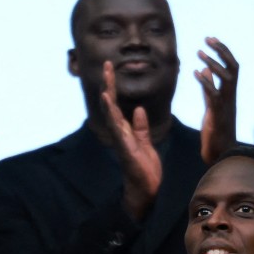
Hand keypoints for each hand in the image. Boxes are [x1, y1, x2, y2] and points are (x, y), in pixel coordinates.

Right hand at [101, 61, 161, 220]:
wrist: (147, 189)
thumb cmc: (144, 168)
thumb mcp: (146, 143)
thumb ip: (141, 127)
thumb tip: (140, 109)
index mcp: (125, 129)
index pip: (117, 103)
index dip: (114, 85)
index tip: (111, 67)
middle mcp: (119, 132)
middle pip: (111, 103)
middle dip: (109, 84)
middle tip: (107, 64)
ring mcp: (120, 139)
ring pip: (111, 113)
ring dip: (108, 95)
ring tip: (106, 79)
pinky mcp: (124, 147)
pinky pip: (117, 127)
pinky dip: (111, 113)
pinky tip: (108, 100)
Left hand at [195, 37, 238, 164]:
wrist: (220, 152)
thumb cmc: (217, 129)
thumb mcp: (211, 103)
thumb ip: (208, 86)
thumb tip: (204, 68)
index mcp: (229, 92)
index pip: (232, 65)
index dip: (223, 50)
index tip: (211, 38)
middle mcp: (231, 95)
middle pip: (233, 66)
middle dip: (222, 50)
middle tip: (208, 38)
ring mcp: (226, 104)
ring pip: (227, 78)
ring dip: (214, 63)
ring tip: (199, 53)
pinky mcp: (218, 114)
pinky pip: (215, 94)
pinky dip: (206, 82)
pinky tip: (196, 73)